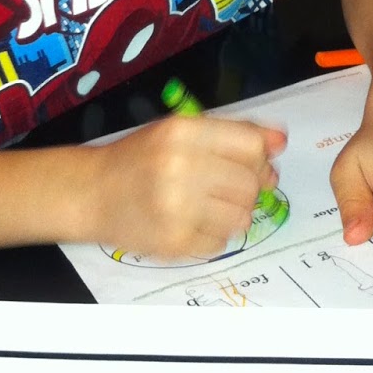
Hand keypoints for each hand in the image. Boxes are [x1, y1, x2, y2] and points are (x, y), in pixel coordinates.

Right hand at [83, 113, 283, 260]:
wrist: (92, 193)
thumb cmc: (140, 159)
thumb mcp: (179, 131)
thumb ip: (231, 132)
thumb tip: (281, 141)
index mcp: (182, 132)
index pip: (251, 144)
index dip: (261, 156)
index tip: (256, 162)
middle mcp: (179, 167)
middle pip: (251, 182)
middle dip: (250, 186)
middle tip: (232, 187)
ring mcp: (176, 208)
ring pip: (242, 216)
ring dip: (236, 212)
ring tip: (211, 205)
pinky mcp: (173, 242)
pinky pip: (221, 242)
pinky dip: (215, 235)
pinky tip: (194, 222)